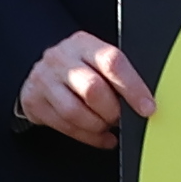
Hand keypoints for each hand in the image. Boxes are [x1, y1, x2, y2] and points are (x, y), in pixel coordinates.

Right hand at [19, 30, 154, 148]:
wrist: (44, 71)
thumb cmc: (81, 68)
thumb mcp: (97, 61)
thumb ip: (119, 74)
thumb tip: (146, 100)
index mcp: (84, 44)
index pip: (111, 62)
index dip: (133, 87)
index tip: (147, 107)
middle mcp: (61, 58)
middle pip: (92, 89)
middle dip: (112, 111)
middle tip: (120, 117)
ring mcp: (44, 79)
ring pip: (75, 112)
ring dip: (97, 126)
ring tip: (107, 125)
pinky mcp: (33, 101)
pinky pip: (64, 126)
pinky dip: (88, 137)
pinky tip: (100, 136)